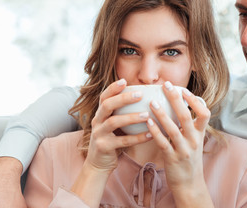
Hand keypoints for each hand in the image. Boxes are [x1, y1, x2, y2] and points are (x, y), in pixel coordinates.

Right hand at [71, 79, 152, 206]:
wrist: (99, 165)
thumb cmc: (112, 141)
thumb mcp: (114, 125)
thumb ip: (123, 114)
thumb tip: (145, 100)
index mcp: (100, 114)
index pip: (104, 97)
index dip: (113, 88)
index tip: (125, 80)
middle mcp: (96, 122)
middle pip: (107, 105)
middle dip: (123, 98)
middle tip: (139, 94)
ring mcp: (98, 134)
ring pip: (113, 122)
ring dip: (131, 117)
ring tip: (147, 115)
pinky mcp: (104, 147)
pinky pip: (122, 141)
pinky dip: (137, 138)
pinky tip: (150, 135)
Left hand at [146, 81, 212, 207]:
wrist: (189, 184)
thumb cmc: (189, 159)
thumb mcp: (195, 141)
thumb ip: (190, 126)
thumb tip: (180, 106)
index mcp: (200, 134)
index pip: (205, 113)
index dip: (195, 100)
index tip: (183, 89)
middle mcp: (194, 141)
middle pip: (186, 116)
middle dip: (176, 99)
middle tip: (166, 85)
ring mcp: (183, 150)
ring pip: (174, 129)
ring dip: (162, 114)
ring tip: (152, 102)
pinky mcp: (172, 158)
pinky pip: (163, 142)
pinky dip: (155, 131)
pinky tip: (147, 121)